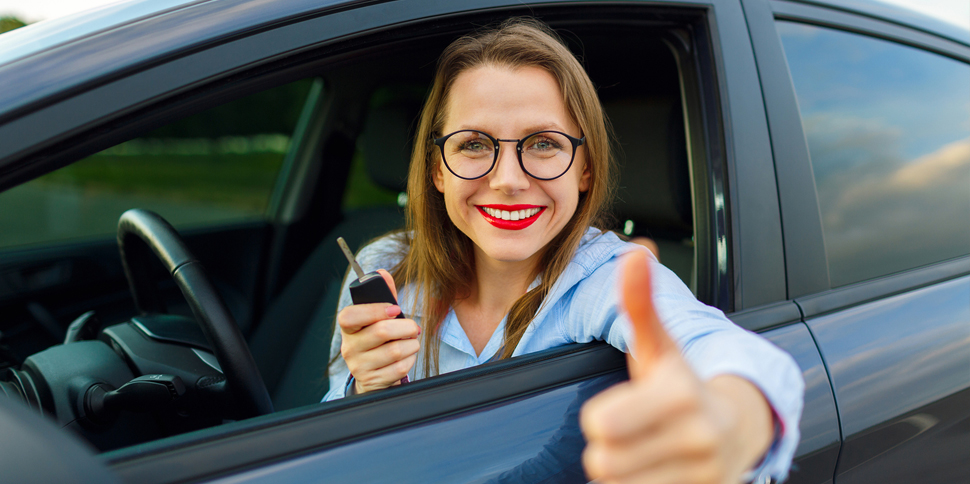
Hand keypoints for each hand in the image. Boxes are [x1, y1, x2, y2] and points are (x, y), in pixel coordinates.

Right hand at [337, 269, 420, 393]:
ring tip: (411, 342)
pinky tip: (407, 356)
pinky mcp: (373, 381)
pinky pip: (400, 368)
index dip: (374, 310)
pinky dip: (410, 359)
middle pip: (381, 332)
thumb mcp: (378, 319)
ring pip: (395, 351)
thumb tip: (382, 273)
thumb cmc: (377, 340)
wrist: (371, 375)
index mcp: (348, 328)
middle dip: (406, 327)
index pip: (350, 316)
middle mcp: (350, 348)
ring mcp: (359, 366)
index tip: (394, 309)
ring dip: (411, 344)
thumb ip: (383, 296)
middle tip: (413, 327)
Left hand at [580, 248, 773, 482]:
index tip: (618, 408)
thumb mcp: (661, 345)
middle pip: (602, 463)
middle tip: (626, 433)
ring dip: (620, 473)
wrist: (741, 427)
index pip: (601, 425)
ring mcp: (703, 475)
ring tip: (641, 452)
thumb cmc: (684, 383)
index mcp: (682, 396)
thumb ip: (640, 303)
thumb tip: (634, 252)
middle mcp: (699, 440)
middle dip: (606, 448)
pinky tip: (652, 471)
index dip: (599, 418)